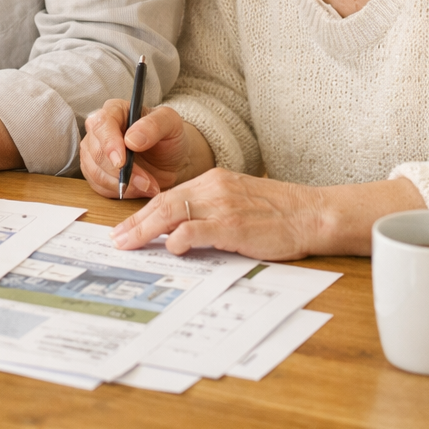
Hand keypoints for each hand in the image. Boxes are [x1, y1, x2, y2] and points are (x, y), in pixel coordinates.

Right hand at [80, 102, 213, 198]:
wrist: (172, 159)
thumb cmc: (169, 137)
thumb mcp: (171, 124)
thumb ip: (154, 125)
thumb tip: (131, 139)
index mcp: (115, 111)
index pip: (101, 123)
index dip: (109, 144)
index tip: (122, 162)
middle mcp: (100, 130)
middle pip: (96, 151)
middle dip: (121, 172)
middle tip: (146, 181)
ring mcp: (95, 152)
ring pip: (95, 172)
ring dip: (122, 185)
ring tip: (148, 186)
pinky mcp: (96, 173)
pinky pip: (100, 187)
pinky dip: (121, 192)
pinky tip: (140, 189)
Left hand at [110, 168, 323, 259]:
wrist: (312, 213)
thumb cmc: (279, 213)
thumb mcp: (239, 201)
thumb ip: (211, 210)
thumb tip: (180, 231)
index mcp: (213, 181)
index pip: (167, 195)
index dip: (142, 213)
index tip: (125, 228)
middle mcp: (214, 188)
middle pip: (162, 203)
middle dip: (135, 222)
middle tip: (116, 239)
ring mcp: (223, 206)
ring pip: (172, 213)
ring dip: (145, 230)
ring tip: (129, 244)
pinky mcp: (234, 225)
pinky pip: (197, 229)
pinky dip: (179, 238)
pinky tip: (170, 247)